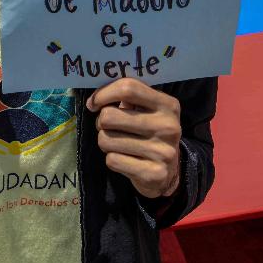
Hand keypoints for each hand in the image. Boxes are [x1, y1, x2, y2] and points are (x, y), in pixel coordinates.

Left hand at [87, 78, 181, 198]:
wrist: (168, 173)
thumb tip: (94, 99)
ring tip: (117, 144)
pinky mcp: (153, 173)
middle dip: (101, 122)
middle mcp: (168, 127)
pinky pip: (112, 160)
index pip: (129, 88)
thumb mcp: (148, 110)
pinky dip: (112, 159)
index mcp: (168, 105)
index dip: (104, 93)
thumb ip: (128, 97)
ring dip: (105, 141)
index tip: (94, 103)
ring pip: (106, 139)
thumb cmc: (150, 133)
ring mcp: (162, 152)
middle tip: (107, 127)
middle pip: (110, 116)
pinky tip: (125, 159)